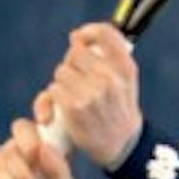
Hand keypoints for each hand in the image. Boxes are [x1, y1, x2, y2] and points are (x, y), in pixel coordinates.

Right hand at [0, 93, 79, 178]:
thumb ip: (59, 171)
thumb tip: (45, 149)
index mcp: (52, 141)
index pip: (46, 109)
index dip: (44, 105)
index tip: (45, 120)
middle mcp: (30, 142)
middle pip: (21, 127)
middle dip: (28, 143)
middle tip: (36, 159)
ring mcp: (10, 152)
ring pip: (9, 152)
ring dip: (20, 174)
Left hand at [49, 25, 143, 169]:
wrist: (120, 145)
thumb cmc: (116, 110)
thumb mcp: (125, 81)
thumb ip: (109, 57)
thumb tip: (75, 38)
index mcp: (125, 67)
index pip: (105, 33)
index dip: (88, 32)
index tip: (79, 39)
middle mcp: (110, 78)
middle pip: (75, 52)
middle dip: (72, 64)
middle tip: (78, 81)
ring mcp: (92, 92)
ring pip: (62, 71)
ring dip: (62, 83)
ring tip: (72, 98)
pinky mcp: (75, 107)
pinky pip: (53, 90)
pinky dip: (52, 99)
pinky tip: (61, 109)